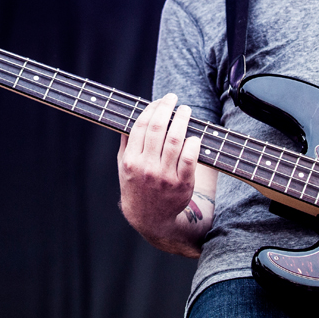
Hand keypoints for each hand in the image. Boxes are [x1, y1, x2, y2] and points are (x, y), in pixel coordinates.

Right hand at [117, 94, 204, 252]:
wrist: (149, 219)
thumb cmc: (137, 188)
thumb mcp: (124, 167)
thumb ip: (127, 143)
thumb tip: (131, 117)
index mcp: (131, 161)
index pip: (141, 126)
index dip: (152, 109)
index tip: (159, 101)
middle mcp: (146, 167)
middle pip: (158, 129)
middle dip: (167, 108)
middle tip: (174, 99)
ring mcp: (165, 177)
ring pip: (175, 140)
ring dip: (182, 120)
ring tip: (185, 111)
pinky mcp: (182, 185)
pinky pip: (190, 159)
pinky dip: (193, 144)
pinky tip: (194, 136)